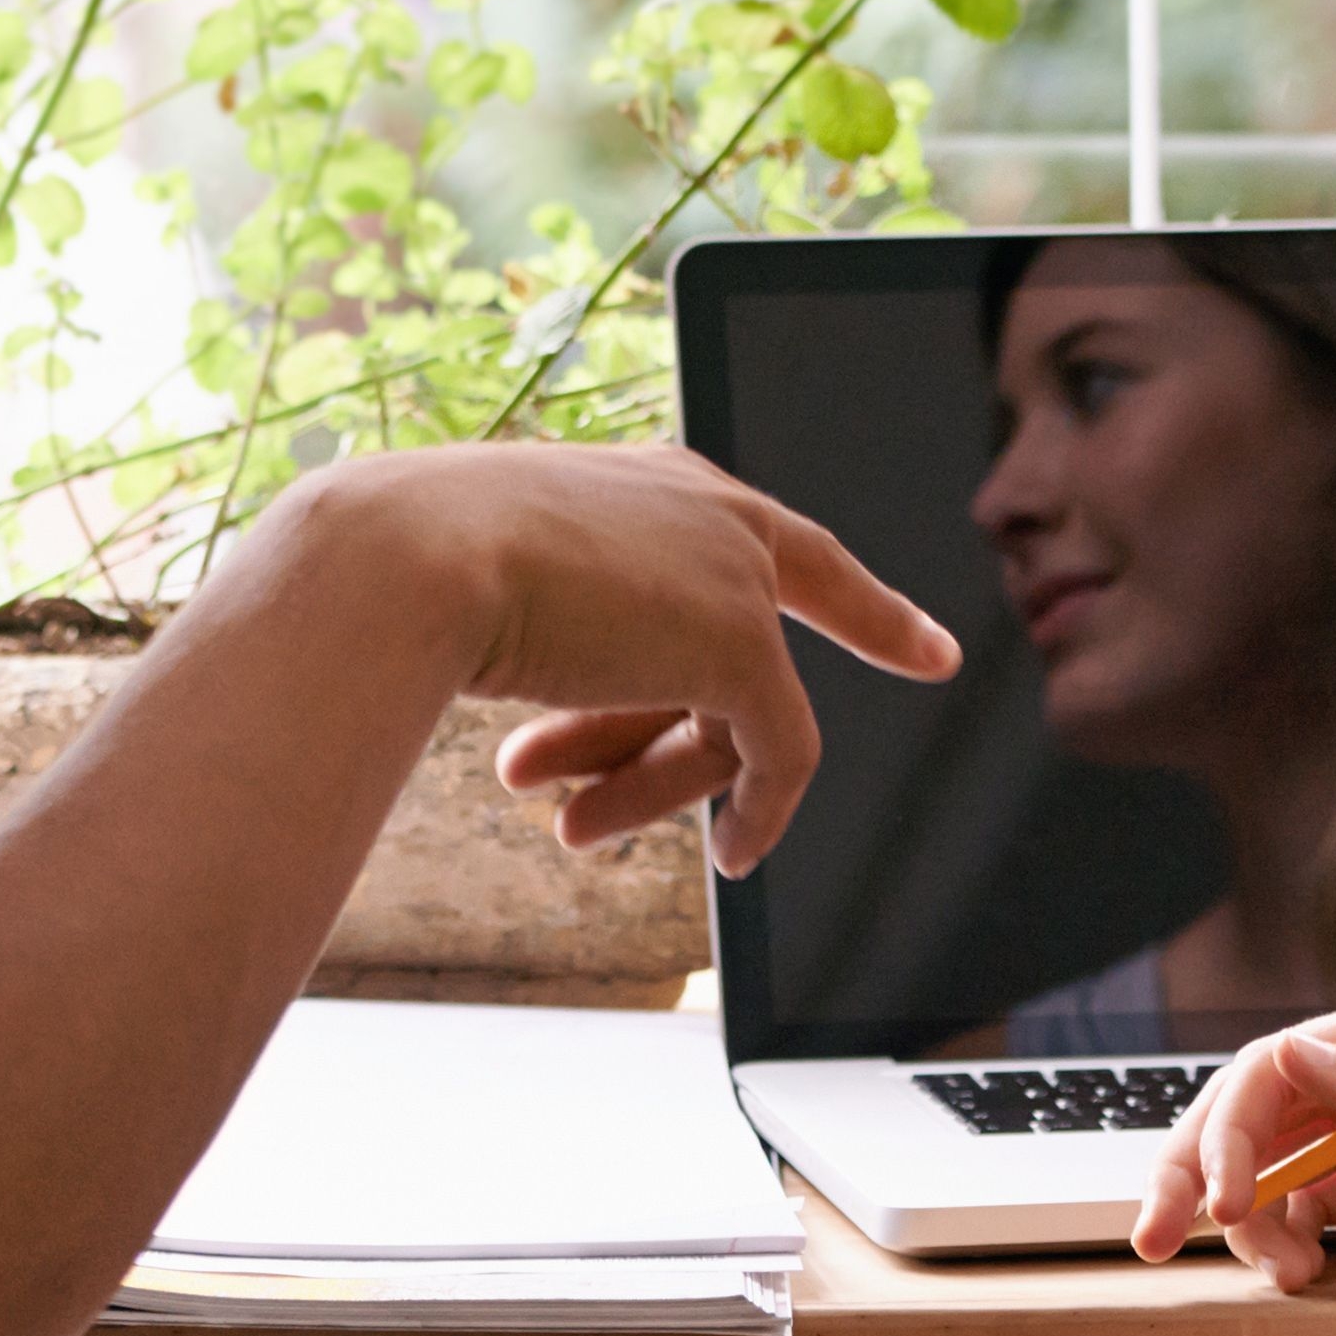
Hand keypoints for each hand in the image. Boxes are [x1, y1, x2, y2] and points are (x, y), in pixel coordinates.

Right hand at [289, 442, 959, 874]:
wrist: (406, 559)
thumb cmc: (411, 565)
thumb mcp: (485, 583)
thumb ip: (542, 617)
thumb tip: (497, 663)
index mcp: (650, 479)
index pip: (774, 544)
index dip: (856, 606)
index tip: (929, 649)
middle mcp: (704, 506)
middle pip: (746, 645)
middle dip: (682, 748)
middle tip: (641, 824)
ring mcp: (730, 572)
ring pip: (738, 709)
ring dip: (647, 781)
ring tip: (573, 830)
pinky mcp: (743, 640)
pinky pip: (779, 747)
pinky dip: (758, 807)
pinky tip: (731, 856)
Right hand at [1131, 985, 1335, 1289]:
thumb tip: (1289, 1057)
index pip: (1274, 1067)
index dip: (1231, 1132)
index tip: (1226, 1208)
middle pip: (1254, 1112)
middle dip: (1198, 1173)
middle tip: (1151, 1241)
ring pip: (1274, 1165)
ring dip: (1252, 1221)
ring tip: (1283, 1278)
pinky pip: (1315, 1204)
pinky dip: (1291, 1239)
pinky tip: (1301, 1272)